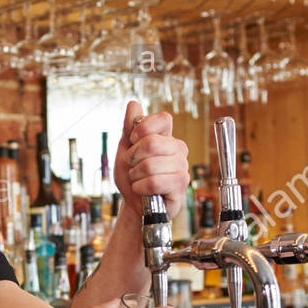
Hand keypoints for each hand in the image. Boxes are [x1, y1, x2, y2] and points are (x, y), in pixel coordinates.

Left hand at [113, 99, 189, 221]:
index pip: (163, 119)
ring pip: (151, 165)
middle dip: (133, 158)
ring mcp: (182, 166)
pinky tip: (142, 190)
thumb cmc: (132, 176)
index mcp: (166, 136)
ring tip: (138, 180)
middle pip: (152, 142)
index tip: (133, 141)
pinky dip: (141, 187)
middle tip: (132, 167)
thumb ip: (129, 128)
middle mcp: (178, 148)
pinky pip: (155, 182)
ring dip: (135, 176)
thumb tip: (133, 104)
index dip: (143, 128)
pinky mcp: (181, 184)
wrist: (134, 203)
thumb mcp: (125, 150)